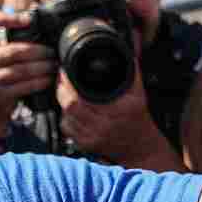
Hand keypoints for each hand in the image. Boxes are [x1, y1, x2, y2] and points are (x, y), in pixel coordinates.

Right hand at [0, 9, 57, 130]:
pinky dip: (38, 82)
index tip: (28, 19)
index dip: (8, 17)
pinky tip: (47, 79)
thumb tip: (33, 9)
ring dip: (41, 67)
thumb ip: (13, 37)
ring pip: (20, 70)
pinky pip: (22, 86)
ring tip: (53, 65)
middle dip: (38, 51)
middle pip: (13, 50)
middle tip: (52, 52)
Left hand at [56, 65, 173, 169]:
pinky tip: (72, 110)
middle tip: (63, 79)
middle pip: (68, 106)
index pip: (78, 98)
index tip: (66, 72)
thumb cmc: (139, 120)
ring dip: (63, 103)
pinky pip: (67, 129)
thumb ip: (131, 73)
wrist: (140, 147)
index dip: (68, 83)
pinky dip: (66, 117)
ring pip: (66, 117)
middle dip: (62, 90)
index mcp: (114, 112)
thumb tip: (126, 53)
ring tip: (66, 92)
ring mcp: (91, 138)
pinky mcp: (85, 145)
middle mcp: (101, 126)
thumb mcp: (139, 95)